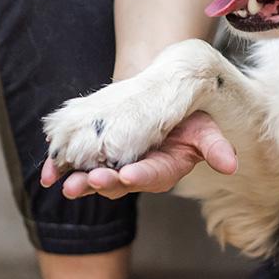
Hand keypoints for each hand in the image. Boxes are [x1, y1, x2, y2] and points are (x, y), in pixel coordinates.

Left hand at [40, 111, 235, 199]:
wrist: (154, 95)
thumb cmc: (185, 113)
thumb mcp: (205, 128)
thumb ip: (214, 147)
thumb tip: (231, 164)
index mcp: (163, 170)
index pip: (153, 176)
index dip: (141, 177)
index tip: (130, 175)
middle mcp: (136, 174)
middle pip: (119, 183)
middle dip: (104, 183)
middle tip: (92, 180)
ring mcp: (111, 167)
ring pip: (94, 180)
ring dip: (80, 183)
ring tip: (67, 184)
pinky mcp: (90, 158)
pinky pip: (73, 166)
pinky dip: (58, 170)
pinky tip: (47, 174)